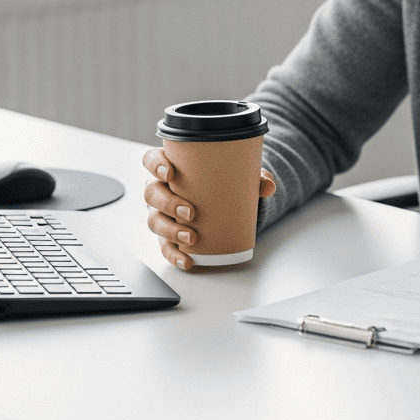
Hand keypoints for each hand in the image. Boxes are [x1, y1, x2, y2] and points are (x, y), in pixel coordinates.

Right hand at [142, 148, 276, 271]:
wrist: (227, 202)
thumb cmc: (223, 181)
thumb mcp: (239, 174)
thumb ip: (255, 176)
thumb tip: (268, 184)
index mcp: (172, 166)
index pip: (151, 160)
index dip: (155, 165)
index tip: (170, 173)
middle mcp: (162, 189)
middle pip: (151, 193)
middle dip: (168, 203)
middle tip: (190, 212)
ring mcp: (162, 213)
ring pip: (154, 221)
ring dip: (170, 230)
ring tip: (191, 237)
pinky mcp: (168, 235)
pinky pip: (164, 246)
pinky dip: (174, 254)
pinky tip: (187, 260)